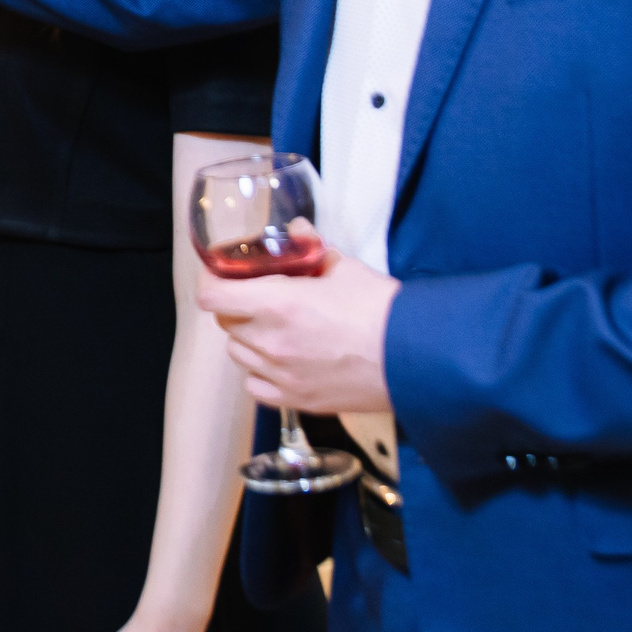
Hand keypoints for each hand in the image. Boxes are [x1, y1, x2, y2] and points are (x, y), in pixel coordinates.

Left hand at [194, 225, 398, 413]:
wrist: (419, 359)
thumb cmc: (385, 312)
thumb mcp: (347, 268)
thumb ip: (313, 250)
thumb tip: (298, 232)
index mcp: (278, 304)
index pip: (213, 296)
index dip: (213, 284)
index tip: (221, 278)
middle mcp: (271, 342)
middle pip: (226, 323)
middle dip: (236, 308)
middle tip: (257, 300)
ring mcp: (282, 374)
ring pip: (239, 355)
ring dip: (248, 340)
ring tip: (274, 330)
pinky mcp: (297, 399)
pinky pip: (256, 387)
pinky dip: (261, 375)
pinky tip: (282, 363)